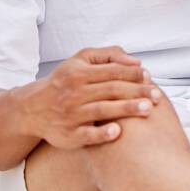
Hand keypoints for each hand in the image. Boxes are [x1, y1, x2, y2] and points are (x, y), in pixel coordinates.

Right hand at [16, 47, 161, 148]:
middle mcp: (74, 93)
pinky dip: (102, 134)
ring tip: (147, 109)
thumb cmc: (65, 81)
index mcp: (78, 73)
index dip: (133, 74)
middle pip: (111, 90)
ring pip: (102, 110)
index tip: (149, 78)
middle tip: (156, 96)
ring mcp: (71, 115)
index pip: (112, 71)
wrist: (33, 108)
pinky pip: (87, 135)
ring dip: (126, 109)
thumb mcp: (81, 60)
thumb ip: (109, 55)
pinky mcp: (68, 135)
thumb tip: (136, 62)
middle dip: (136, 92)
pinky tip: (118, 132)